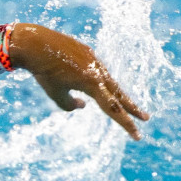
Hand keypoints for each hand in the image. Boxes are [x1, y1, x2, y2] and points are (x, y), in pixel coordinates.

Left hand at [9, 22, 149, 139]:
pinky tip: (91, 82)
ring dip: (116, 94)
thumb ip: (70, 105)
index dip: (126, 123)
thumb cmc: (44, 72)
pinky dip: (100, 81)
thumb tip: (82, 106)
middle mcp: (98, 72)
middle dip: (132, 108)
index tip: (137, 135)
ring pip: (109, 82)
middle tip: (146, 118)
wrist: (35, 44)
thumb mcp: (55, 94)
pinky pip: (97, 70)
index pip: (113, 109)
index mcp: (92, 84)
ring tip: (124, 105)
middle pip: (119, 94)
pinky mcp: (88, 53)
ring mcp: (95, 60)